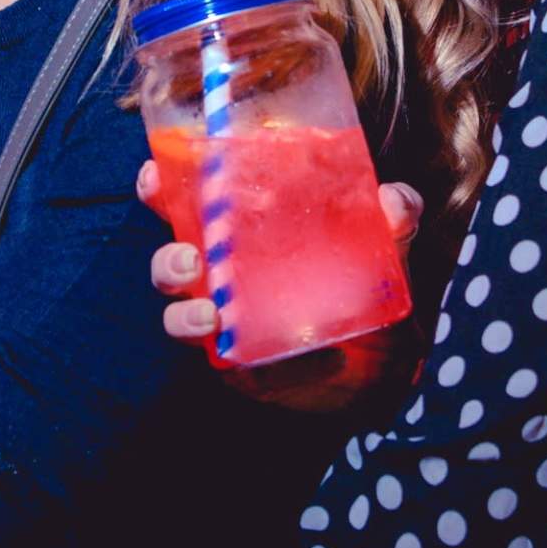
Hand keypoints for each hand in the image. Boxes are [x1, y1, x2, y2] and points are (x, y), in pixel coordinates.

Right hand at [135, 156, 423, 412]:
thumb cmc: (365, 278)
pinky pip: (237, 369)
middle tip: (190, 262)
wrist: (386, 354)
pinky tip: (308, 358)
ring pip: (180, 318)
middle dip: (167, 261)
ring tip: (210, 315)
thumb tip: (394, 201)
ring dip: (185, 317)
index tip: (152, 178)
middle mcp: (222, 274)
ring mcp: (229, 322)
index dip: (157, 188)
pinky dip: (266, 366)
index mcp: (238, 229)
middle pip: (170, 262)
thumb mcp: (384, 241)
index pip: (184, 202)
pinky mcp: (245, 368)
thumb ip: (394, 215)